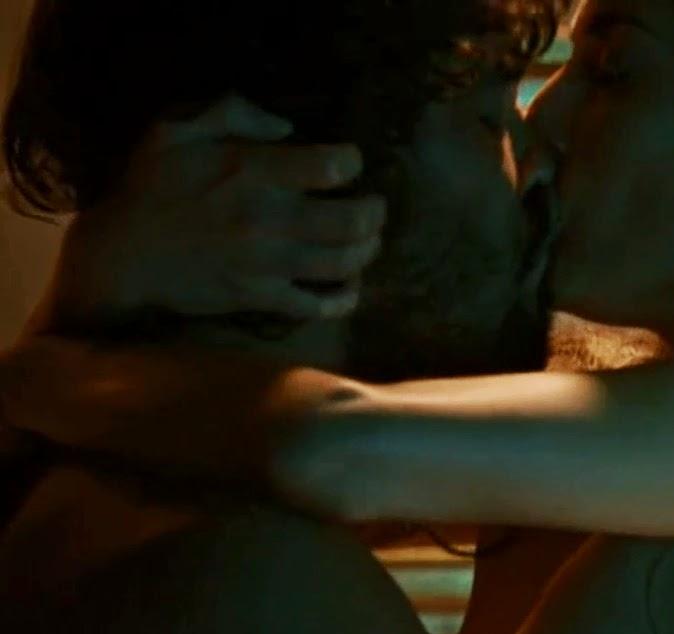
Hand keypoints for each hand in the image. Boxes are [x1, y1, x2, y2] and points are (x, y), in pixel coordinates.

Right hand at [51, 95, 387, 325]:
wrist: (121, 255)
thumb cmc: (150, 187)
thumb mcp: (175, 130)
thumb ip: (231, 112)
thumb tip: (286, 127)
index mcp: (251, 173)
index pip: (332, 167)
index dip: (353, 161)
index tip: (350, 161)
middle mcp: (267, 220)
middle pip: (353, 221)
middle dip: (376, 212)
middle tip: (374, 205)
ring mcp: (266, 264)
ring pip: (343, 263)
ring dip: (369, 250)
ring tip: (369, 239)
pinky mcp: (260, 298)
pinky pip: (317, 305)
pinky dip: (344, 299)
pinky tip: (351, 285)